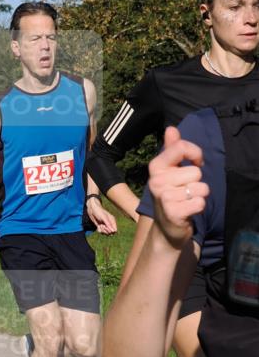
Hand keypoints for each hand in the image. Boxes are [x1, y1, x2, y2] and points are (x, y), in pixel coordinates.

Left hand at [86, 200, 117, 234]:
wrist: (92, 209)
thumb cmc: (99, 212)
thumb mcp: (104, 218)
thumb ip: (108, 224)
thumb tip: (113, 231)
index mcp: (112, 221)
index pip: (115, 230)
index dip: (110, 231)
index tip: (105, 227)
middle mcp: (110, 224)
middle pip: (110, 233)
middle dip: (106, 231)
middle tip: (102, 226)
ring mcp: (105, 225)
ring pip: (106, 233)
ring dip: (102, 231)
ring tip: (100, 226)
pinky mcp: (101, 226)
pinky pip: (102, 232)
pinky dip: (99, 230)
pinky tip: (98, 227)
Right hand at [148, 126, 208, 247]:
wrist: (167, 227)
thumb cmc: (172, 194)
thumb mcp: (170, 170)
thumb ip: (172, 149)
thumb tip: (170, 128)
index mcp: (156, 166)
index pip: (180, 147)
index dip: (195, 153)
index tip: (195, 162)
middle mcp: (156, 181)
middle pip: (196, 171)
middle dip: (196, 182)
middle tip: (185, 190)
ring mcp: (164, 197)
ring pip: (201, 188)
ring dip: (199, 196)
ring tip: (187, 201)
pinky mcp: (174, 212)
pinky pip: (200, 202)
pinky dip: (198, 207)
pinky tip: (188, 211)